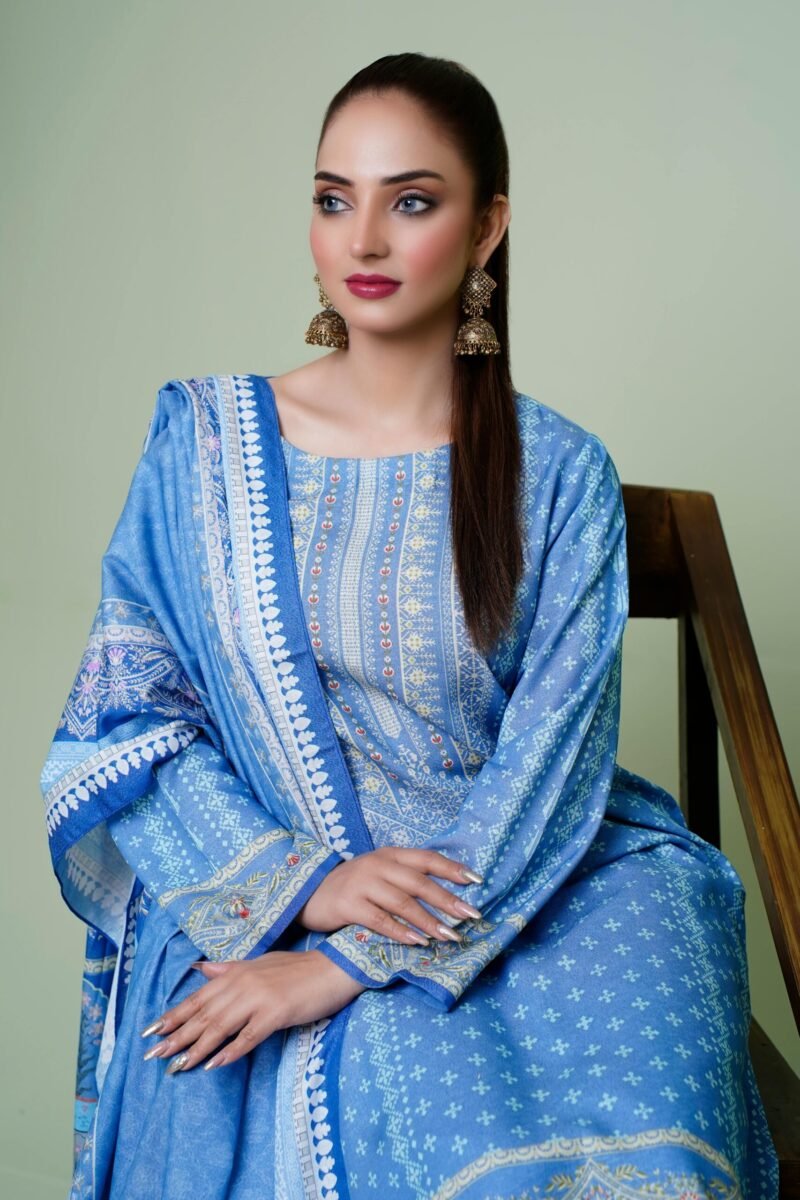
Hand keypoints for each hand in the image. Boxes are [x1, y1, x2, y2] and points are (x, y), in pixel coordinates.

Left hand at [140, 949, 363, 1073]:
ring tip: (177, 1065)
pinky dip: (230, 1051)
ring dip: (196, 1048)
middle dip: (176, 1036)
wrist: (333, 968)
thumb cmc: (298, 969)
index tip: (151, 1031)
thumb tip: (202, 970)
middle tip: (154, 1055)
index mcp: (237, 973)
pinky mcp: (275, 1013)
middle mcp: (242, 984)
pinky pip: (248, 1036)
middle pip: (203, 1014)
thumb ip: (231, 970)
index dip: (173, 1014)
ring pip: (220, 1027)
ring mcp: (258, 998)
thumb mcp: (261, 964)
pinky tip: (214, 1064)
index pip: (198, 997)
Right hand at [295, 847, 482, 944]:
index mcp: (390, 854)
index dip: (452, 868)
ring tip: (450, 936)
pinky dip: (401, 932)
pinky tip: (417, 942)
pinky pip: (379, 920)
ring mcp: (362, 883)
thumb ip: (407, 878)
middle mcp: (378, 864)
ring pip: (402, 902)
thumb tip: (448, 894)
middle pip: (419, 882)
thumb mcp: (381, 873)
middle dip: (447, 900)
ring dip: (429, 921)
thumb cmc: (354, 886)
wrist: (310, 893)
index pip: (427, 858)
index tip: (478, 882)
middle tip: (471, 916)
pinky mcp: (348, 904)